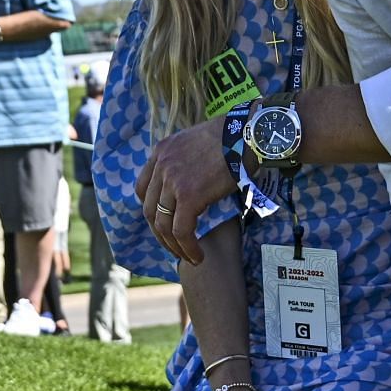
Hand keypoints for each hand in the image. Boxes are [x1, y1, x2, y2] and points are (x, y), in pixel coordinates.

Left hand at [135, 117, 237, 264]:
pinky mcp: (189, 196)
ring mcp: (173, 181)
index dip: (153, 210)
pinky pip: (181, 230)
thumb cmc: (233, 137)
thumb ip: (187, 160)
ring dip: (173, 246)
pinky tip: (197, 256)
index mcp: (161, 151)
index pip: (144, 188)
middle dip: (160, 233)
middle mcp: (161, 165)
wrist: (247, 133)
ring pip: (163, 224)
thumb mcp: (198, 142)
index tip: (166, 222)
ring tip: (187, 256)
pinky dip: (187, 248)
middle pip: (149, 209)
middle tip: (174, 246)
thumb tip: (193, 179)